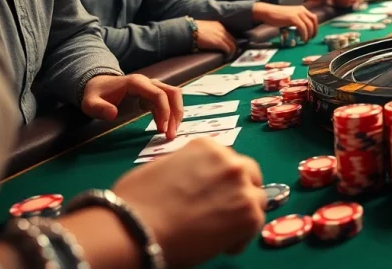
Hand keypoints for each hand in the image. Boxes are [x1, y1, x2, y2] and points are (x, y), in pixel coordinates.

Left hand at [82, 74, 182, 138]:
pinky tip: (165, 128)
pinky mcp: (153, 94)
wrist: (97, 84)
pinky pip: (168, 102)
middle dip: (176, 113)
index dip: (164, 111)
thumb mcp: (90, 103)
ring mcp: (152, 87)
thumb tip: (113, 114)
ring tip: (171, 133)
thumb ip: (99, 108)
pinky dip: (170, 114)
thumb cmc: (95, 94)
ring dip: (176, 114)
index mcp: (136, 83)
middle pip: (172, 93)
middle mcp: (148, 82)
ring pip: (173, 96)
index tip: (162, 129)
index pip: (159, 94)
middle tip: (171, 134)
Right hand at [113, 139, 264, 266]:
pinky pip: (255, 225)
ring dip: (243, 213)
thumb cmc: (135, 203)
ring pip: (256, 199)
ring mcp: (242, 186)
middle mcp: (229, 161)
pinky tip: (223, 245)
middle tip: (226, 209)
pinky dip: (241, 237)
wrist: (136, 230)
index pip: (226, 160)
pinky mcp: (249, 213)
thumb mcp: (160, 168)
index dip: (220, 179)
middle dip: (240, 190)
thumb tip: (189, 177)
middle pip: (249, 175)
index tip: (212, 193)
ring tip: (222, 230)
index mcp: (207, 147)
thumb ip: (184, 166)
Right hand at [194, 20, 236, 54]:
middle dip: (233, 47)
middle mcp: (222, 29)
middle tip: (231, 53)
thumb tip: (210, 39)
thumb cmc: (193, 30)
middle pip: (233, 40)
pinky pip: (228, 49)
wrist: (189, 30)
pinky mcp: (219, 42)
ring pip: (232, 45)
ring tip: (229, 57)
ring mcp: (221, 36)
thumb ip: (210, 32)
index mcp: (218, 25)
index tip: (228, 46)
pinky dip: (228, 54)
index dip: (229, 41)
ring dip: (232, 52)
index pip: (229, 34)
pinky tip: (226, 58)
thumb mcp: (205, 28)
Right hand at [252, 4, 318, 41]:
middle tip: (311, 38)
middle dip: (314, 31)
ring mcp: (298, 14)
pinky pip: (303, 28)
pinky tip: (302, 39)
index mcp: (302, 9)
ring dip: (309, 34)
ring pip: (309, 25)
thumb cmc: (277, 16)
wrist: (268, 12)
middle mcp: (301, 10)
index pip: (314, 18)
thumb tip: (302, 31)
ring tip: (305, 40)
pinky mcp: (293, 18)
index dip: (315, 27)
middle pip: (313, 21)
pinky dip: (304, 35)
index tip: (313, 34)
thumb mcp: (290, 16)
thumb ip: (297, 21)